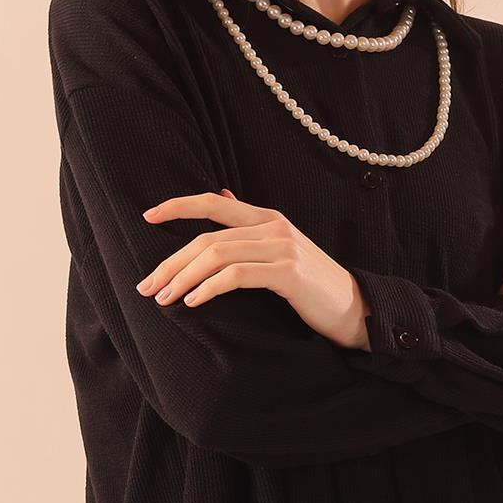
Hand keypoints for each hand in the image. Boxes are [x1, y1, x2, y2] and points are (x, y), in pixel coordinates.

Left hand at [135, 187, 370, 348]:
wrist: (355, 309)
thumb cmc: (312, 284)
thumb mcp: (281, 247)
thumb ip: (250, 225)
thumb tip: (221, 193)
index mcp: (267, 217)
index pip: (214, 203)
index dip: (178, 206)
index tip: (147, 216)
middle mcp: (273, 226)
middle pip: (207, 237)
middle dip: (171, 262)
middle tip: (146, 285)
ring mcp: (282, 248)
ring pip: (217, 255)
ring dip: (183, 278)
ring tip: (163, 298)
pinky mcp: (288, 273)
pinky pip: (237, 276)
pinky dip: (209, 288)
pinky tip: (193, 302)